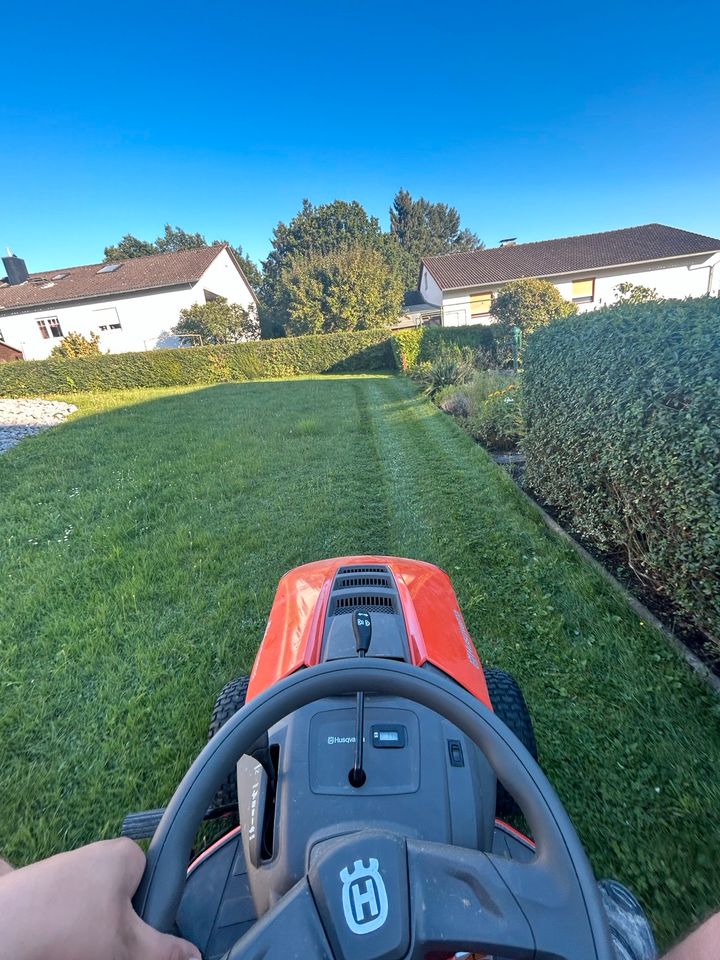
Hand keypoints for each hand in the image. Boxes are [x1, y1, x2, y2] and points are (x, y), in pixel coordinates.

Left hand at [0, 837, 200, 959]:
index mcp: (124, 855)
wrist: (1, 933)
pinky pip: (67, 915)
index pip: (155, 880)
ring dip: (92, 935)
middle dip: (120, 929)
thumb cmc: (67, 928)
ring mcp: (64, 870)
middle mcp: (96, 854)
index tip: (139, 936)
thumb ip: (165, 952)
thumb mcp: (127, 947)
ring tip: (79, 950)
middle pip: (125, 900)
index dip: (151, 913)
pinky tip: (59, 947)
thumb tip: (195, 956)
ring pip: (94, 911)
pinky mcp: (39, 890)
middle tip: (109, 950)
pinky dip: (66, 934)